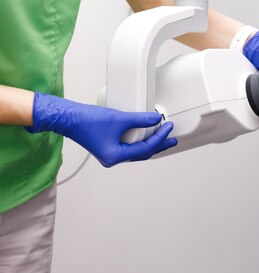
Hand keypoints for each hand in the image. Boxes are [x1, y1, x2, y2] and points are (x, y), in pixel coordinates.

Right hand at [27, 92, 176, 166]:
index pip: (145, 149)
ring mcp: (110, 154)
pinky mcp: (108, 147)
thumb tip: (156, 120)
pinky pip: (129, 146)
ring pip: (136, 151)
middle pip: (143, 153)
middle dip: (159, 145)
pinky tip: (146, 134)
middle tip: (172, 138)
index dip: (160, 138)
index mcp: (115, 156)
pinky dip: (139, 141)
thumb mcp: (119, 119)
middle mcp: (113, 158)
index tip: (168, 127)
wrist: (68, 118)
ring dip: (150, 143)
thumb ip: (140, 120)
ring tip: (163, 136)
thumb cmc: (87, 121)